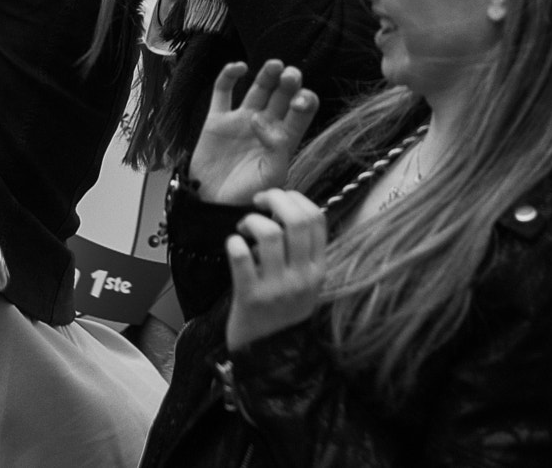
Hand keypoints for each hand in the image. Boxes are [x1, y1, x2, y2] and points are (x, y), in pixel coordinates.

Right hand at [190, 60, 318, 207]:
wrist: (213, 207)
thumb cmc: (247, 197)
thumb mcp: (272, 177)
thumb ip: (276, 148)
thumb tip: (261, 119)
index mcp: (283, 139)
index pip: (301, 111)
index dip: (304, 101)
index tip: (300, 101)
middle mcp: (265, 126)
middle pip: (282, 94)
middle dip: (289, 82)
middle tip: (290, 76)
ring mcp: (240, 121)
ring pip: (258, 88)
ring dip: (267, 74)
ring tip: (275, 66)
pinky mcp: (217, 121)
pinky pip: (222, 91)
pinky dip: (228, 76)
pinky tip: (239, 68)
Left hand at [225, 189, 325, 349]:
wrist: (268, 354)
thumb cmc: (282, 309)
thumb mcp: (305, 282)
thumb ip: (302, 250)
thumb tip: (288, 207)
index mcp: (318, 269)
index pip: (316, 218)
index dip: (296, 197)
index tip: (278, 198)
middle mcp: (302, 277)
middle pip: (295, 219)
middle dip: (275, 198)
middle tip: (259, 202)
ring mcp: (277, 288)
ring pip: (268, 233)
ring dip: (251, 221)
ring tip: (244, 229)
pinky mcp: (251, 296)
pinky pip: (241, 256)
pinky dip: (234, 243)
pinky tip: (234, 246)